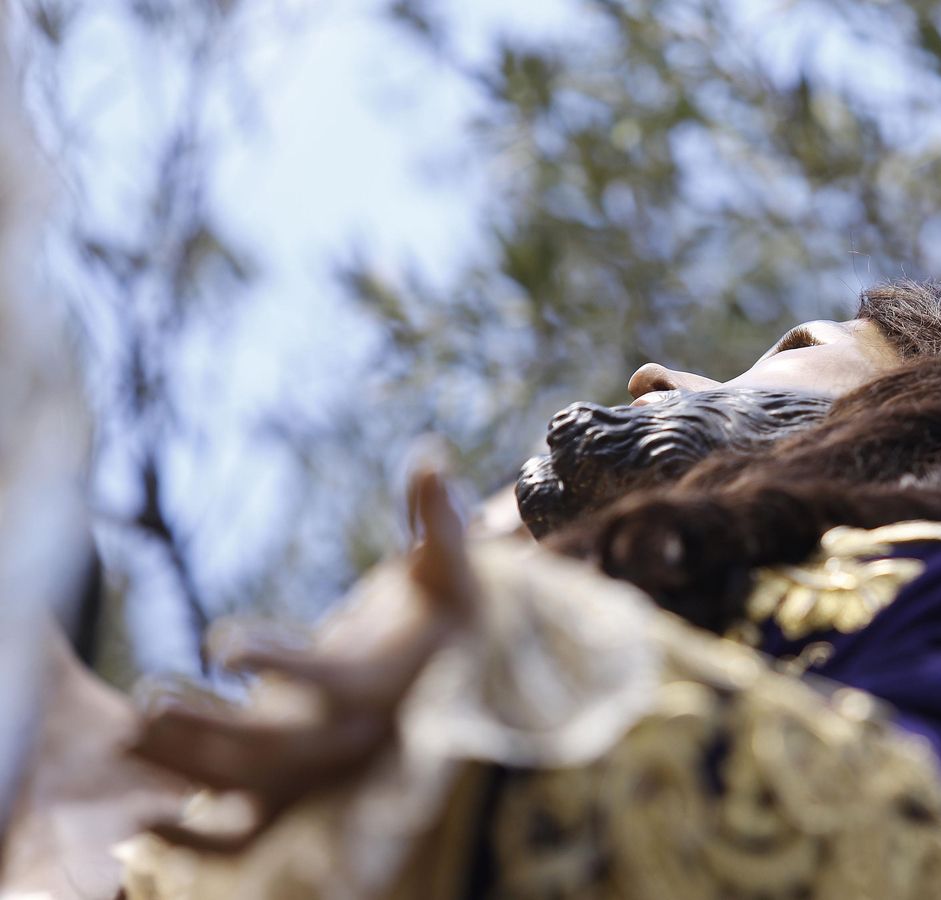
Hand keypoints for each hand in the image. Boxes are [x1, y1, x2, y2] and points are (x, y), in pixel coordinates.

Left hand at [126, 465, 474, 852]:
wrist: (459, 680)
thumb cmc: (449, 613)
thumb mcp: (450, 565)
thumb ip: (437, 517)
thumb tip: (429, 453)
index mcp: (388, 684)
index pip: (331, 685)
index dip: (279, 665)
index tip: (223, 639)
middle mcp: (355, 739)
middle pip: (280, 753)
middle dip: (214, 732)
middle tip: (153, 699)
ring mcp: (327, 770)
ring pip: (254, 788)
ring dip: (191, 763)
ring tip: (137, 723)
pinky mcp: (301, 788)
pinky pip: (246, 823)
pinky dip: (199, 823)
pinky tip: (146, 799)